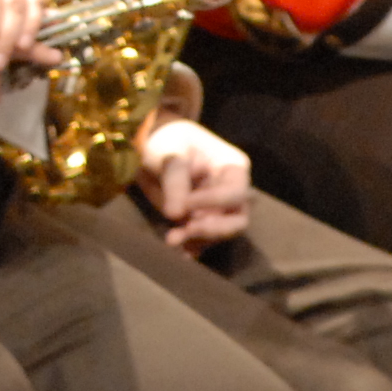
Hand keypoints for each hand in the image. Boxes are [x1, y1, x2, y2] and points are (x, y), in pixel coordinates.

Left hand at [134, 119, 255, 252]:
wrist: (153, 147)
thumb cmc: (167, 140)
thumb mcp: (169, 151)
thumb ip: (174, 179)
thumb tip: (176, 214)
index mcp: (233, 167)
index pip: (234, 193)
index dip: (213, 203)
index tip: (185, 204)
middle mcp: (233, 191)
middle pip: (238, 220)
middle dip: (214, 229)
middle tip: (187, 230)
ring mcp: (219, 208)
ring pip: (220, 233)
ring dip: (199, 240)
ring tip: (172, 239)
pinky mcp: (203, 219)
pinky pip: (204, 238)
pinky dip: (193, 245)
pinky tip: (181, 251)